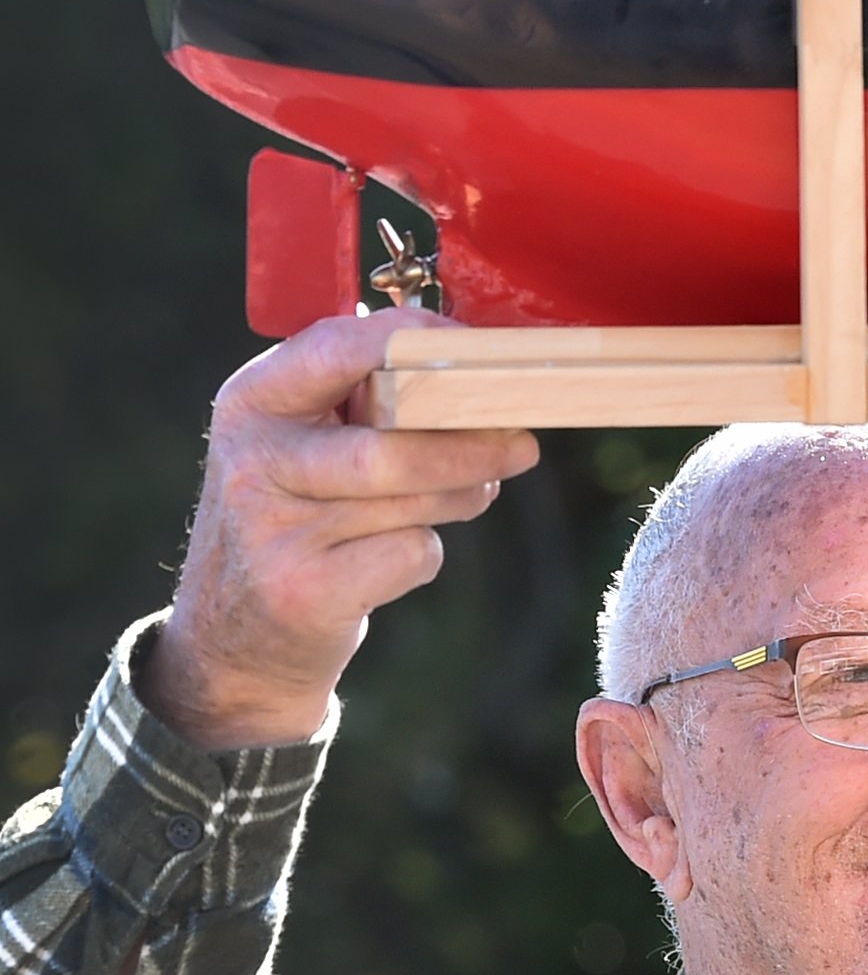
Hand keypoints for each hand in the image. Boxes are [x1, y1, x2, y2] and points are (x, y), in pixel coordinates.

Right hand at [141, 312, 537, 751]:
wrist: (238, 631)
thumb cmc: (303, 508)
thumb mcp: (310, 436)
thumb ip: (374, 393)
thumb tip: (483, 357)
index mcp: (253, 399)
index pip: (341, 347)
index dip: (424, 344)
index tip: (482, 355)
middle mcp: (252, 459)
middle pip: (392, 443)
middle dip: (473, 444)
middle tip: (522, 446)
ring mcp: (271, 531)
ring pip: (411, 498)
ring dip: (462, 494)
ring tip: (469, 491)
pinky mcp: (302, 592)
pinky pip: (410, 552)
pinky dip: (425, 550)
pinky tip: (395, 553)